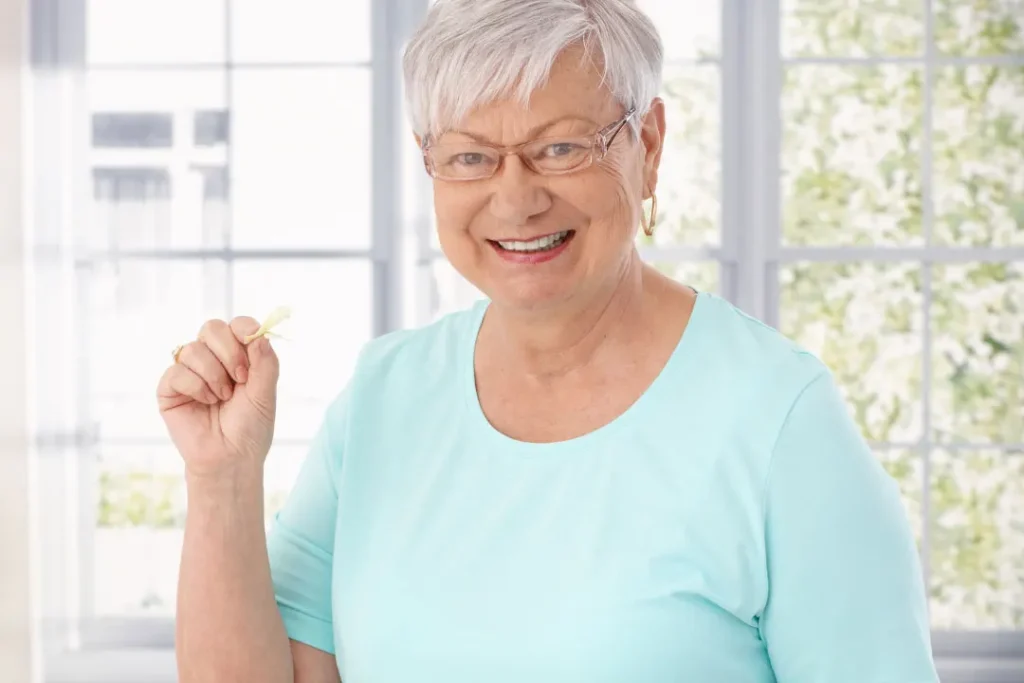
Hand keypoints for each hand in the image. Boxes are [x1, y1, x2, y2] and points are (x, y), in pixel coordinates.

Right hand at [157, 317, 279, 479]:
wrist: (231, 457)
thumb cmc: (250, 427)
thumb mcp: (266, 393)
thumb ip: (266, 362)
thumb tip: (259, 334)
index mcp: (238, 356)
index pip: (237, 325)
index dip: (243, 329)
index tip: (252, 345)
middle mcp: (212, 359)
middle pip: (212, 328)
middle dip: (229, 352)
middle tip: (240, 379)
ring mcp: (189, 372)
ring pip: (194, 349)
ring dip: (214, 375)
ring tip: (223, 398)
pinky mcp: (170, 388)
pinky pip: (177, 371)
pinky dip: (196, 387)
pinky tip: (206, 403)